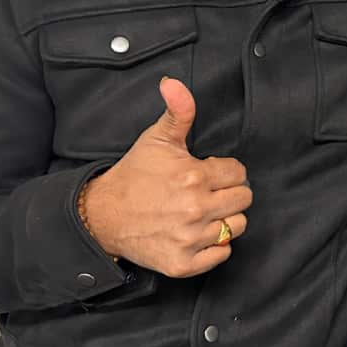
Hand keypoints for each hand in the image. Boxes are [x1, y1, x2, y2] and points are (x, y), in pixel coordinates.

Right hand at [80, 77, 251, 277]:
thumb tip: (174, 83)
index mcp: (194, 176)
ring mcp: (190, 238)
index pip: (239, 173)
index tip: (209, 173)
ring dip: (225, 219)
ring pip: (237, 226)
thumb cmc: (134, 175)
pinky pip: (222, 254)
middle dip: (230, 193)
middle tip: (208, 192)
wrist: (103, 216)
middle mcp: (195, 209)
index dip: (226, 171)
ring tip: (204, 211)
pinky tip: (198, 233)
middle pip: (243, 199)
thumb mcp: (156, 139)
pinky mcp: (183, 263)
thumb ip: (177, 111)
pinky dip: (215, 246)